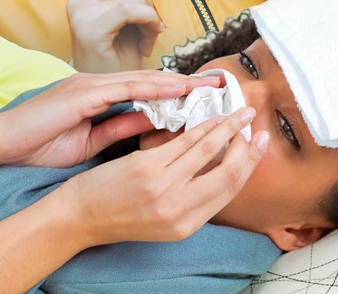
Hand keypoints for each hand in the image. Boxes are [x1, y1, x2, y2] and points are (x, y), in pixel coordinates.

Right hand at [0, 69, 221, 167]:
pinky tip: (176, 89)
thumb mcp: (90, 139)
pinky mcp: (84, 91)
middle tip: (219, 83)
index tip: (205, 96)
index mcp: (101, 92)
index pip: (148, 89)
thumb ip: (120, 126)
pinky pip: (126, 87)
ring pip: (145, 79)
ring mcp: (92, 82)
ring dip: (178, 82)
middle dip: (187, 82)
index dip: (177, 91)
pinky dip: (154, 88)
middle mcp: (100, 81)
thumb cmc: (39, 143)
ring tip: (207, 84)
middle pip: (153, 79)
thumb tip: (151, 122)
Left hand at [59, 107, 269, 246]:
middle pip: (229, 173)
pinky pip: (185, 141)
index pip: (229, 191)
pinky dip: (202, 126)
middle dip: (247, 147)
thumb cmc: (118, 214)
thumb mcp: (163, 220)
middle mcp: (180, 209)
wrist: (79, 218)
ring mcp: (164, 187)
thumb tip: (215, 169)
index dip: (249, 165)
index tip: (259, 146)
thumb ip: (189, 198)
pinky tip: (210, 116)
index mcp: (187, 224)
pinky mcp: (148, 168)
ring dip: (229, 128)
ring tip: (241, 113)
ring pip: (209, 151)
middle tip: (256, 127)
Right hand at [68, 0, 162, 71]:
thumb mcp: (127, 17)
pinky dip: (150, 23)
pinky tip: (146, 44)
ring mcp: (81, 13)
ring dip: (151, 13)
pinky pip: (132, 8)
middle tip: (149, 21)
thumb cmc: (119, 59)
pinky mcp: (89, 29)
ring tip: (145, 37)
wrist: (107, 99)